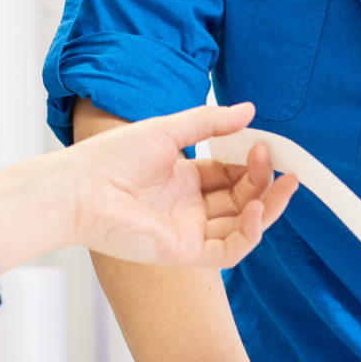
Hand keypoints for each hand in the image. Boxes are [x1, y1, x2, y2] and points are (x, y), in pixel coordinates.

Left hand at [0, 101, 297, 271]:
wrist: (79, 188)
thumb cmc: (112, 157)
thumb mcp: (167, 131)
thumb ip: (210, 123)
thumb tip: (250, 110)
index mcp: (182, 180)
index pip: (230, 175)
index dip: (251, 163)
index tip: (265, 145)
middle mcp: (188, 208)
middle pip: (241, 199)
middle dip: (262, 180)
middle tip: (272, 159)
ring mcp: (187, 231)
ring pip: (242, 226)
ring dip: (267, 205)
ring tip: (281, 182)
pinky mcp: (184, 251)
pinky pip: (229, 250)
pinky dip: (250, 233)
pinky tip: (258, 209)